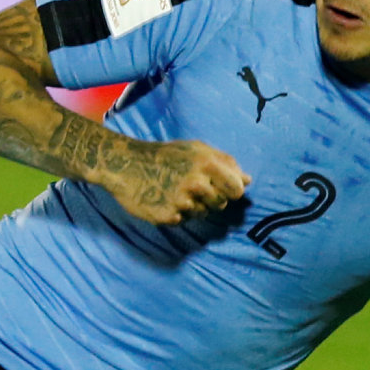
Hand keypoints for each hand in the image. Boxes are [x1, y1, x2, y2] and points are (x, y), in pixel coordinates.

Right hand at [98, 138, 250, 226]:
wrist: (122, 164)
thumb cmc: (163, 155)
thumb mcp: (195, 149)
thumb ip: (224, 162)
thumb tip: (247, 180)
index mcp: (206, 163)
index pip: (237, 190)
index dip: (231, 190)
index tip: (220, 187)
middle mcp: (195, 183)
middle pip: (221, 204)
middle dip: (211, 198)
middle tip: (191, 187)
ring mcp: (181, 201)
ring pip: (202, 213)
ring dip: (193, 206)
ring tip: (174, 191)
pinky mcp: (167, 216)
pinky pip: (183, 220)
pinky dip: (175, 212)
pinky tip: (163, 199)